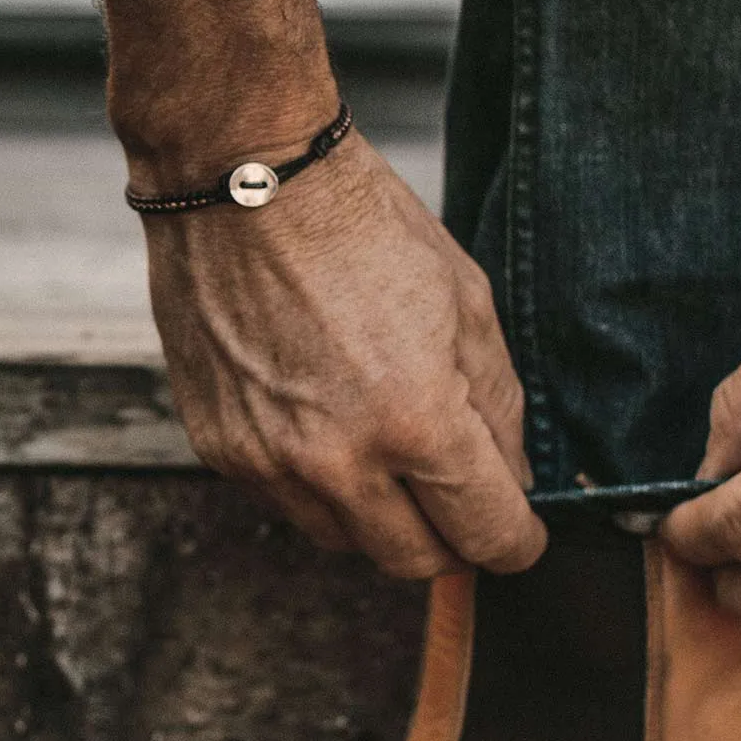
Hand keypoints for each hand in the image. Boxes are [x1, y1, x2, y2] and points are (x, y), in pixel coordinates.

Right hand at [142, 132, 546, 578]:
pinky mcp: (219, 450)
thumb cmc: (361, 226)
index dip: (518, 540)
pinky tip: (328, 424)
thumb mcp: (467, 303)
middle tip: (460, 497)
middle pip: (416, 562)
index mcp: (416, 422)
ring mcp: (270, 462)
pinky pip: (286, 505)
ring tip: (390, 451)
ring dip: (382, 519)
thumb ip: (499, 408)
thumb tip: (512, 478)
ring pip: (347, 544)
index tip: (521, 530)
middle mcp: (338, 461)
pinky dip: (320, 487)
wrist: (241, 178)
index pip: (488, 536)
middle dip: (452, 540)